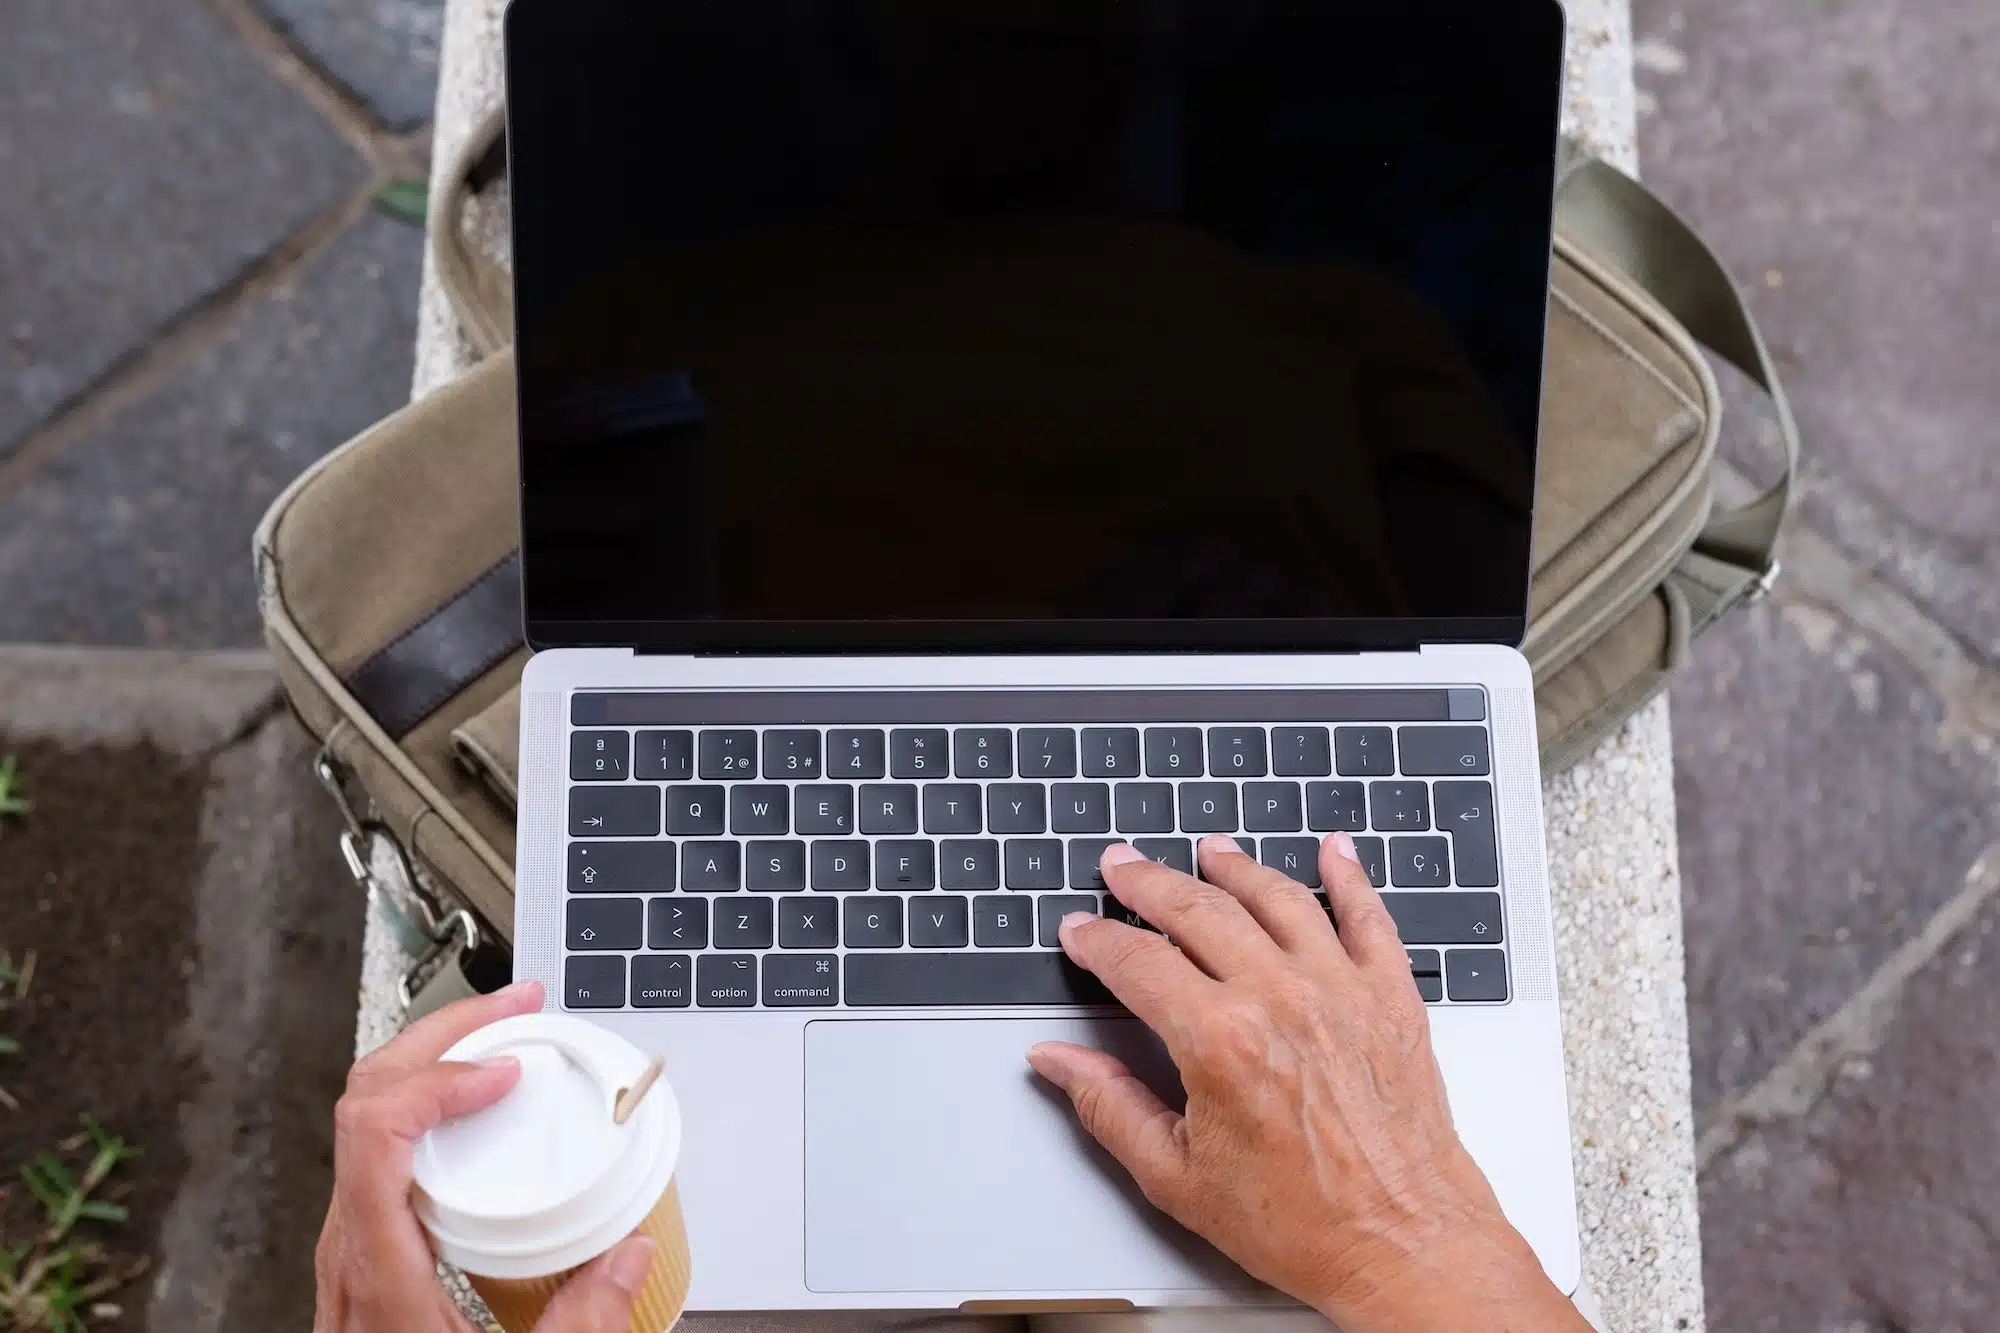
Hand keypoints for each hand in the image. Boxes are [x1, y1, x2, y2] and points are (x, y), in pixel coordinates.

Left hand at [315, 979, 656, 1332]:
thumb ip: (582, 1324)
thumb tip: (630, 1251)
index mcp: (378, 1273)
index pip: (373, 1132)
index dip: (437, 1080)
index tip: (505, 1072)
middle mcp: (350, 1248)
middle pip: (365, 1100)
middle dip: (444, 1035)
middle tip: (517, 1006)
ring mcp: (351, 1247)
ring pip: (366, 1117)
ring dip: (435, 1061)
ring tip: (504, 1038)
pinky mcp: (365, 1252)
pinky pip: (382, 1149)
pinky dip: (431, 1105)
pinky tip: (482, 1112)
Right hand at [1028, 836, 1588, 1332]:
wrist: (1403, 1245)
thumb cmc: (1303, 1223)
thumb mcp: (1178, 1177)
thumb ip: (1110, 1107)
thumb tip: (1059, 1062)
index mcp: (1220, 1042)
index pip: (1138, 962)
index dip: (1099, 940)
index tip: (1081, 930)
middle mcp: (1281, 999)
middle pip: (1198, 910)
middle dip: (1149, 883)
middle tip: (1122, 866)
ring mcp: (1342, 990)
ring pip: (1277, 898)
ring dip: (1235, 868)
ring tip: (1209, 851)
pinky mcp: (1392, 997)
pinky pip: (1370, 916)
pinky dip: (1350, 877)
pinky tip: (1334, 851)